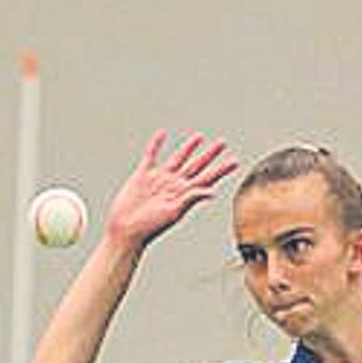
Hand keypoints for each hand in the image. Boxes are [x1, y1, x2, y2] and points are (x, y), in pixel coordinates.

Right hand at [105, 130, 238, 249]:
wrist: (127, 228)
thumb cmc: (150, 226)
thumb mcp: (173, 212)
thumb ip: (191, 198)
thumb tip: (212, 192)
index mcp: (185, 194)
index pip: (208, 178)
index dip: (221, 170)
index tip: (235, 161)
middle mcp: (175, 185)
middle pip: (197, 166)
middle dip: (210, 155)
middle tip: (222, 143)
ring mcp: (159, 179)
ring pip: (178, 159)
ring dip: (189, 148)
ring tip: (199, 137)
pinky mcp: (143, 175)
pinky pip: (151, 155)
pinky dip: (156, 144)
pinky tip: (162, 134)